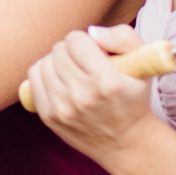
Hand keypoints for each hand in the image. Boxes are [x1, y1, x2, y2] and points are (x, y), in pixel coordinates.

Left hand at [25, 25, 159, 164]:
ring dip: (56, 62)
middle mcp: (82, 96)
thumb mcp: (143, 64)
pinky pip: (33, 79)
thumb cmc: (133, 96)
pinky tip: (59, 81)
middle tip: (84, 63)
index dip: (85, 42)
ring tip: (72, 72)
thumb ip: (123, 37)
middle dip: (71, 51)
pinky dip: (44, 74)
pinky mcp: (49, 116)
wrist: (125, 142)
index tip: (94, 52)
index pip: (75, 40)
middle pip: (58, 50)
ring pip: (44, 62)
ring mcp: (63, 108)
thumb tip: (91, 32)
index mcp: (107, 81)